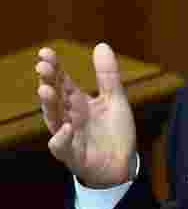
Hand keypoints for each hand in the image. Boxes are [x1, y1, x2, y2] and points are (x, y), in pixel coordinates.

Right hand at [36, 43, 136, 187]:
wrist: (123, 164)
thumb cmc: (115, 131)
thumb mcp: (115, 99)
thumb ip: (107, 75)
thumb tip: (101, 44)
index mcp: (77, 102)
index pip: (62, 81)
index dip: (54, 67)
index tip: (46, 52)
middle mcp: (69, 116)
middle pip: (55, 97)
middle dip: (48, 81)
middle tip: (43, 66)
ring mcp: (69, 136)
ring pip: (53, 119)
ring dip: (49, 105)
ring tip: (46, 89)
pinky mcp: (74, 155)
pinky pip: (62, 148)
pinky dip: (60, 139)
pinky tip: (65, 128)